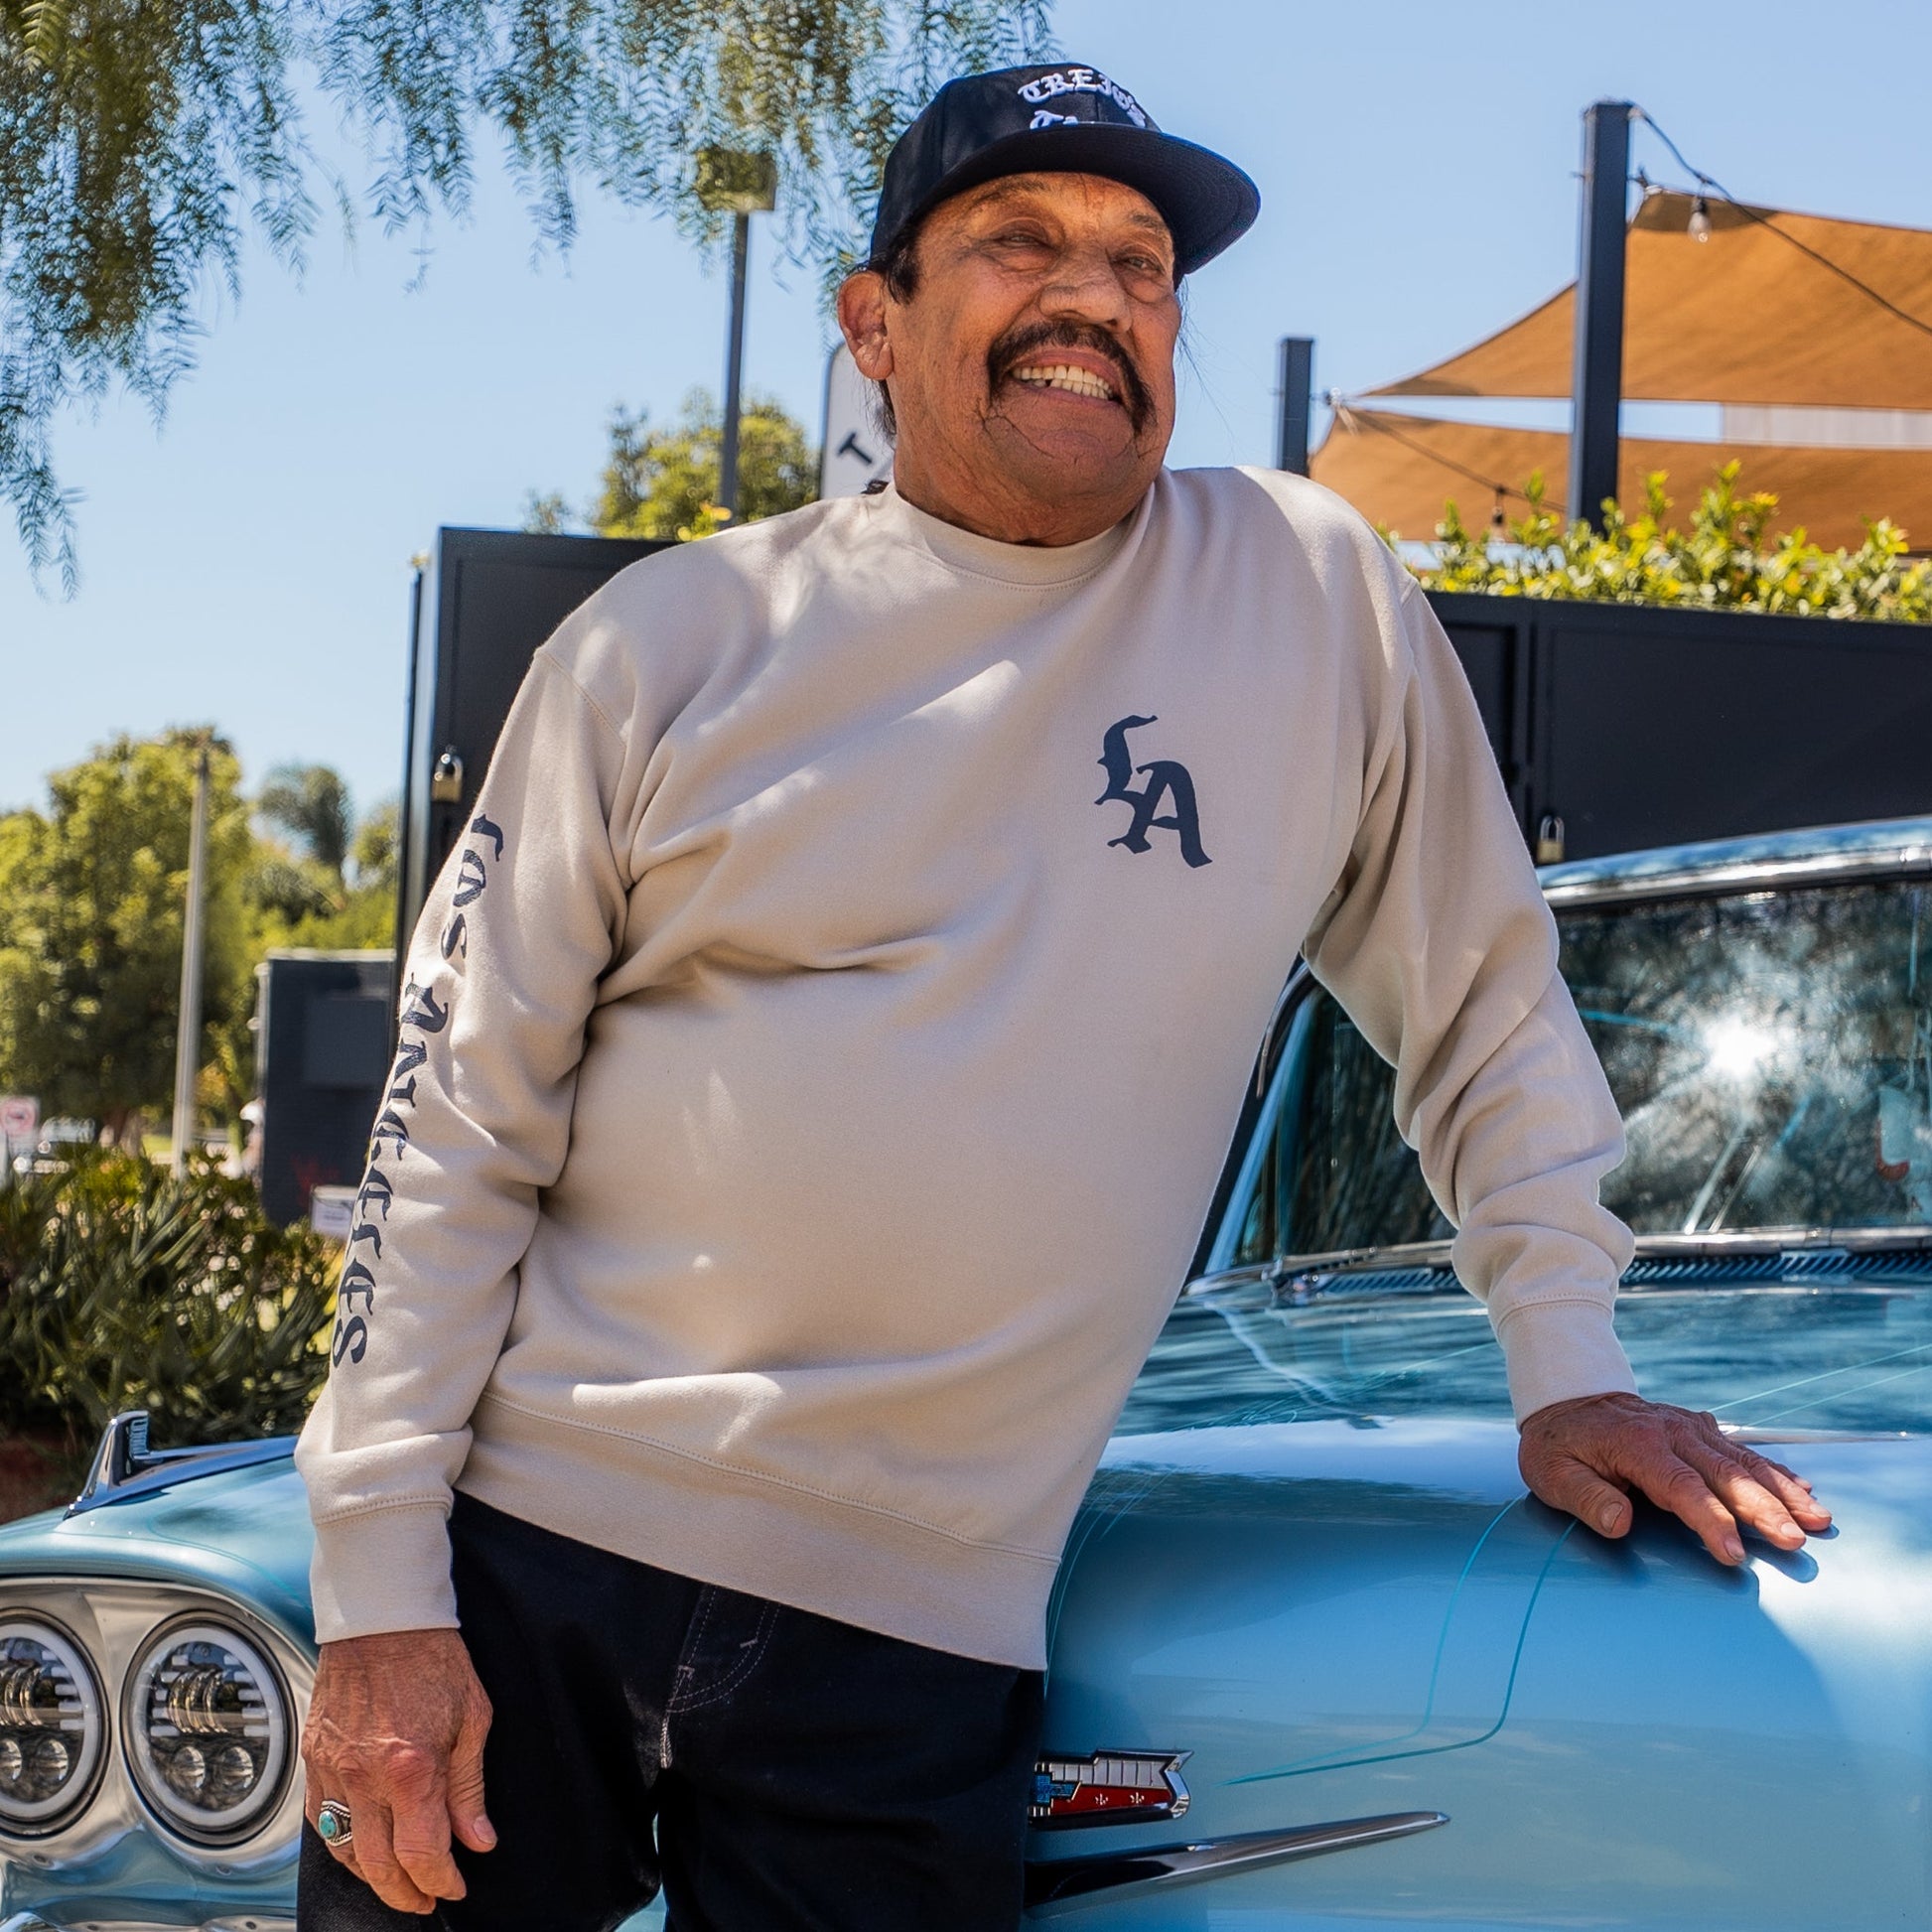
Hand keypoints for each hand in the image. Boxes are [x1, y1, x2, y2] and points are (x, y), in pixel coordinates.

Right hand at [301, 1628, 495, 1912]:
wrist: (383, 1619)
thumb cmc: (434, 1659)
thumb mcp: (474, 1718)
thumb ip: (470, 1788)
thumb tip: (479, 1840)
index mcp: (411, 1769)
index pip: (422, 1855)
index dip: (441, 1881)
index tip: (455, 1886)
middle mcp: (365, 1778)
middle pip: (379, 1866)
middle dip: (406, 1894)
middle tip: (427, 1898)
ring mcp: (333, 1770)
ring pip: (344, 1851)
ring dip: (371, 1877)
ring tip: (398, 1882)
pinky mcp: (314, 1758)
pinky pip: (319, 1821)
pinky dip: (340, 1845)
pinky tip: (361, 1848)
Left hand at [1519, 1391, 1832, 1564]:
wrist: (1569, 1399)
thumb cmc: (1560, 1447)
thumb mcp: (1552, 1473)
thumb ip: (1586, 1497)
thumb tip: (1618, 1523)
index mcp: (1637, 1445)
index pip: (1681, 1488)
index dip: (1709, 1521)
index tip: (1733, 1555)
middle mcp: (1670, 1432)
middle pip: (1724, 1474)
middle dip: (1763, 1509)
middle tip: (1796, 1540)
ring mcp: (1689, 1427)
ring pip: (1742, 1461)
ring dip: (1781, 1491)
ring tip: (1818, 1518)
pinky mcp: (1700, 1429)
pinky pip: (1742, 1449)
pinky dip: (1774, 1469)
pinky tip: (1803, 1488)